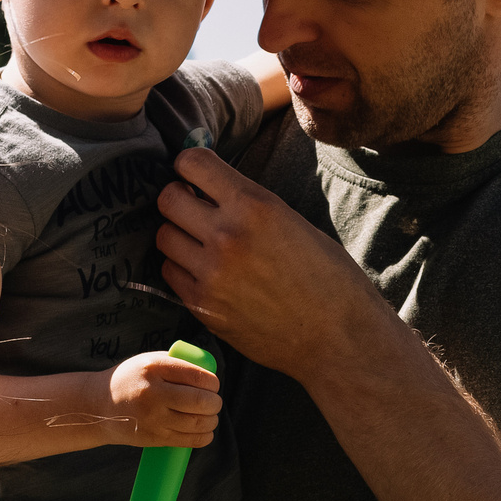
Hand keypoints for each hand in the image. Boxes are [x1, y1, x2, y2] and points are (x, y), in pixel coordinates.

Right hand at [102, 348, 220, 448]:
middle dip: (215, 403)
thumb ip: (178, 364)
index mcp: (154, 369)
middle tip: (213, 402)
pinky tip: (205, 430)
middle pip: (200, 401)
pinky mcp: (154, 437)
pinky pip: (189, 440)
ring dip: (212, 420)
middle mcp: (153, 393)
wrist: (98, 406)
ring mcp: (153, 418)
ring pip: (198, 423)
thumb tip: (210, 374)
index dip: (212, 383)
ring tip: (209, 416)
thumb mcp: (149, 362)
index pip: (196, 376)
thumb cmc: (132, 380)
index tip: (213, 386)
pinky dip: (204, 436)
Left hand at [154, 151, 405, 384]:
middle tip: (196, 209)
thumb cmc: (328, 278)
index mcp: (255, 206)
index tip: (195, 174)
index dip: (189, 165)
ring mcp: (210, 272)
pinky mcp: (202, 305)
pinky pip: (170, 272)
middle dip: (180, 198)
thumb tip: (213, 191)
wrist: (336, 336)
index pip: (192, 163)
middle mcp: (226, 235)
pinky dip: (182, 268)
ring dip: (179, 234)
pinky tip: (206, 272)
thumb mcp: (294, 223)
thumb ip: (250, 205)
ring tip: (201, 243)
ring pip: (164, 236)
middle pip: (168, 199)